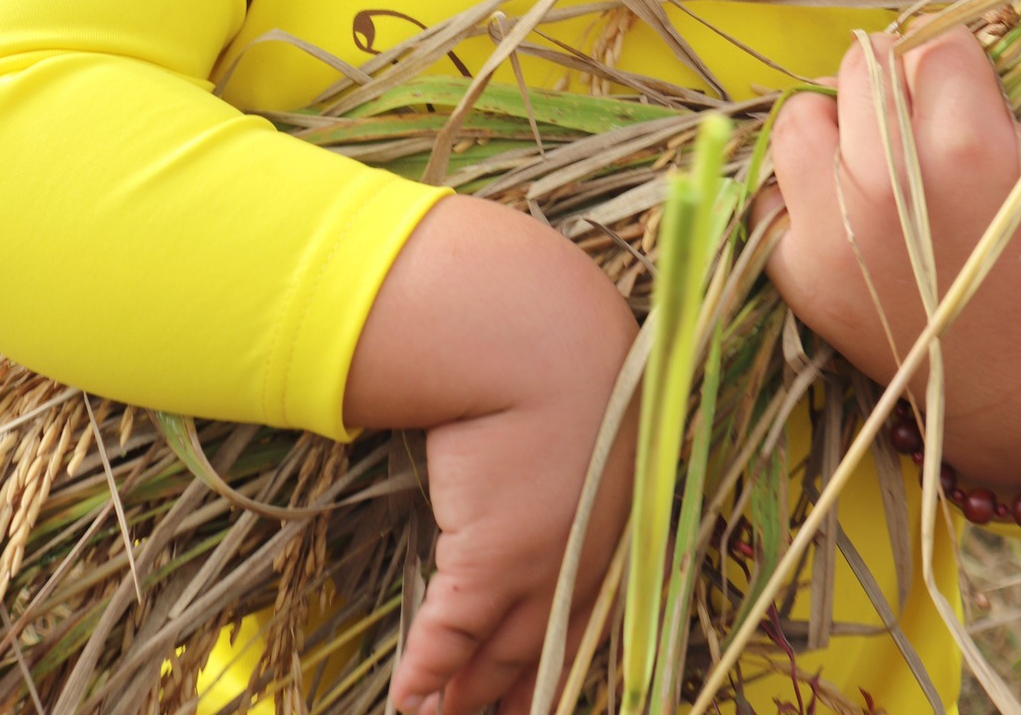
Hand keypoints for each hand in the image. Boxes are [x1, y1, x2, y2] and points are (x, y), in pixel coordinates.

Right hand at [344, 196, 637, 714]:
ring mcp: (535, 568)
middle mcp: (582, 558)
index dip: (554, 662)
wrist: (538, 341)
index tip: (533, 695)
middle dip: (508, 691)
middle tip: (477, 714)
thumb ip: (577, 446)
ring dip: (461, 695)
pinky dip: (426, 673)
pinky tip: (406, 702)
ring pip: (495, 650)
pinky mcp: (488, 561)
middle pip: (541, 646)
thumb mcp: (589, 408)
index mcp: (614, 522)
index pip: (583, 613)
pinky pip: (452, 636)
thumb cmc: (560, 354)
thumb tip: (551, 453)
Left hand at [759, 28, 1020, 487]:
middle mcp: (890, 179)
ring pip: (802, 114)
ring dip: (835, 122)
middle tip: (922, 121)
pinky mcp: (799, 271)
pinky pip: (768, 192)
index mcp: (968, 144)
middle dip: (895, 81)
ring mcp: (836, 227)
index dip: (956, 65)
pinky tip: (843, 204)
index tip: (968, 96)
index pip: (937, 46)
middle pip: (865, 65)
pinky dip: (797, 189)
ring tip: (872, 151)